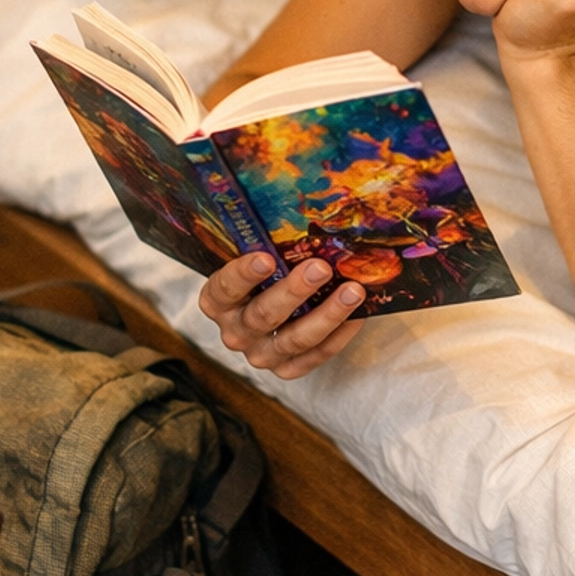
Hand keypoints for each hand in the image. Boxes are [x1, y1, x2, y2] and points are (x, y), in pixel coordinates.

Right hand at [199, 251, 365, 377]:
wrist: (265, 309)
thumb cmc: (261, 274)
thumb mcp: (252, 257)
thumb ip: (263, 242)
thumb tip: (297, 206)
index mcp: (216, 302)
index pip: (225, 288)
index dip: (244, 274)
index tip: (266, 258)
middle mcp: (234, 333)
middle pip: (264, 314)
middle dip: (295, 290)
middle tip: (321, 268)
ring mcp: (260, 354)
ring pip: (295, 338)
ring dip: (327, 314)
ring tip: (353, 291)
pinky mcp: (286, 369)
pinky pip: (315, 355)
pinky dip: (339, 335)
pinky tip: (358, 314)